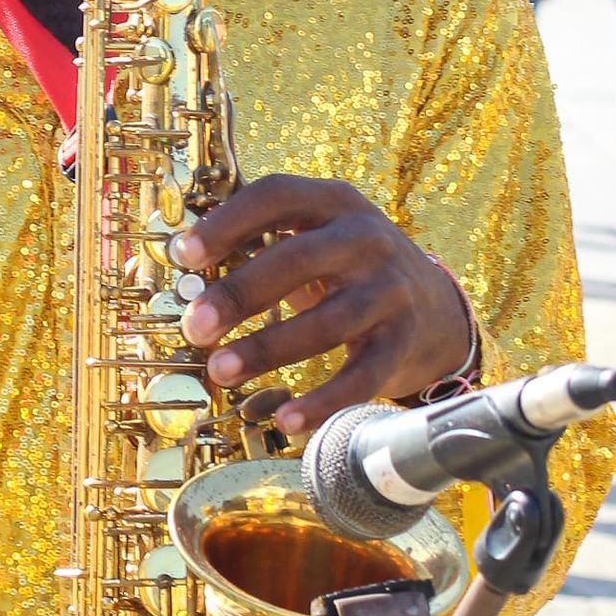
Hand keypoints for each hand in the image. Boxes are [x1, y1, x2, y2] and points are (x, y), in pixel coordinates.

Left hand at [172, 176, 474, 436]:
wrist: (433, 309)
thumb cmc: (346, 270)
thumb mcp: (313, 237)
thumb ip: (258, 244)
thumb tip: (182, 269)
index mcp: (333, 202)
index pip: (277, 195)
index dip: (228, 222)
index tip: (183, 253)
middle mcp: (366, 238)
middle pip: (298, 259)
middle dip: (240, 293)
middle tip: (194, 327)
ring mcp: (390, 289)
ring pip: (326, 322)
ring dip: (268, 348)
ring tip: (220, 371)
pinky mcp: (403, 340)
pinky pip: (361, 375)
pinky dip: (323, 401)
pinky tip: (287, 420)